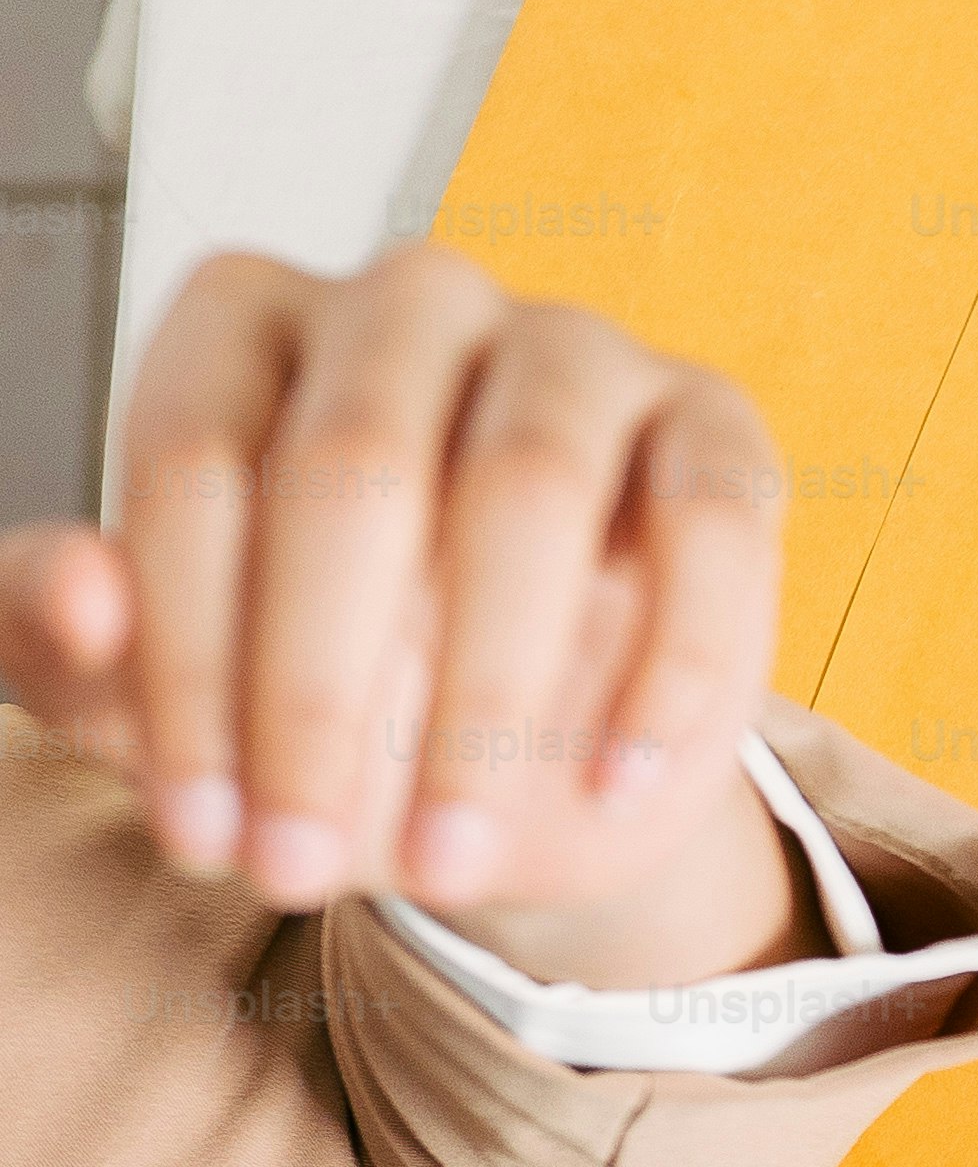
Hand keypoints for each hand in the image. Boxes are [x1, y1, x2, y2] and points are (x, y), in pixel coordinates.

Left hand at [0, 244, 801, 987]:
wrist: (530, 756)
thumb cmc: (331, 688)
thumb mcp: (171, 691)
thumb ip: (69, 647)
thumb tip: (74, 593)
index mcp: (247, 322)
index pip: (192, 466)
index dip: (181, 665)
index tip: (198, 833)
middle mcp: (410, 299)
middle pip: (352, 471)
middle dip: (315, 699)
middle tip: (300, 867)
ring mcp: (577, 351)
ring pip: (530, 487)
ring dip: (486, 703)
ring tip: (453, 857)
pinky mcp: (717, 428)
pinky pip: (707, 529)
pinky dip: (669, 678)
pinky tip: (616, 786)